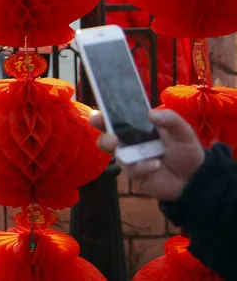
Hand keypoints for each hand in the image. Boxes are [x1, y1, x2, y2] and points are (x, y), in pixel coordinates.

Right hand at [89, 109, 205, 202]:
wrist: (194, 179)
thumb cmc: (185, 151)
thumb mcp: (182, 131)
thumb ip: (170, 119)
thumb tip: (150, 114)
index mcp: (138, 128)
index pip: (118, 119)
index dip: (104, 115)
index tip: (98, 114)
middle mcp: (130, 142)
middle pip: (108, 137)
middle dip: (103, 136)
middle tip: (110, 137)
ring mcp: (131, 159)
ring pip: (115, 154)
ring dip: (113, 148)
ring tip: (116, 144)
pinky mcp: (135, 174)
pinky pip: (132, 169)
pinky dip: (143, 166)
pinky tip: (156, 165)